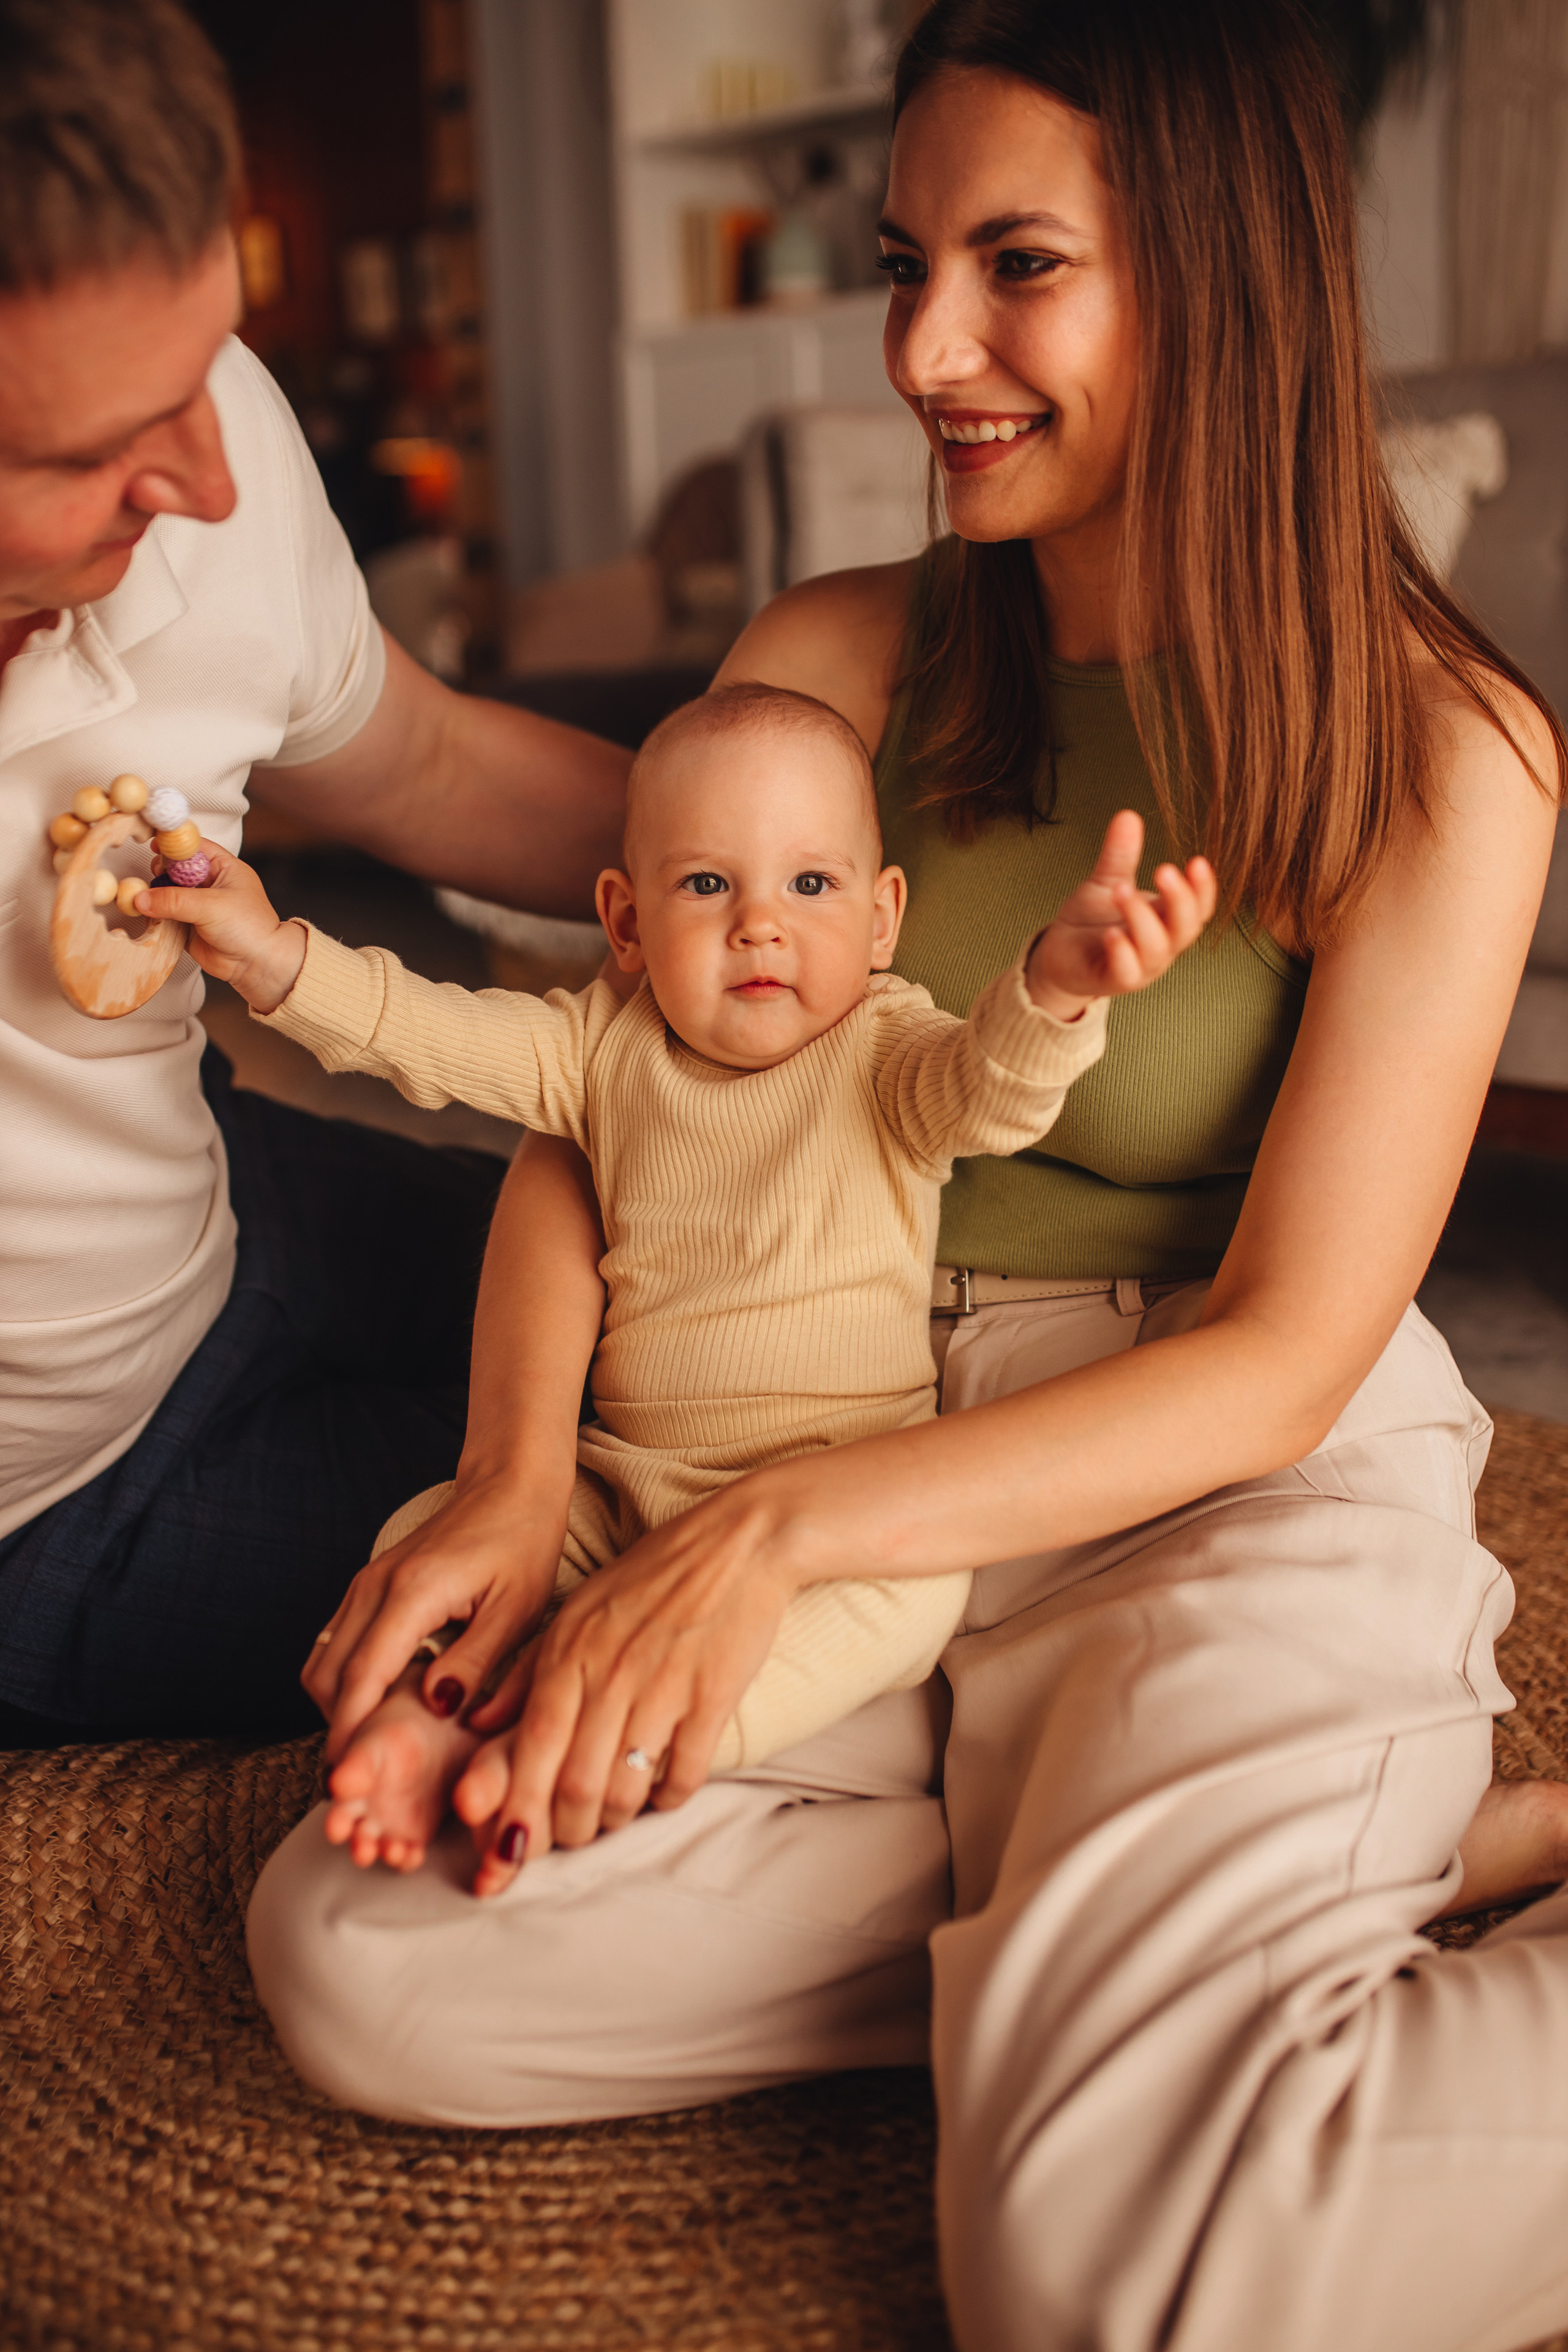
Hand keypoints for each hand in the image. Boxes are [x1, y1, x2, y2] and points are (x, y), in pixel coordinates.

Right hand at [133, 843, 305, 1011]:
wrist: (256, 964)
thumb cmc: (250, 928)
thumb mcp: (211, 906)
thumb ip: (174, 900)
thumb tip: (142, 898)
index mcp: (223, 868)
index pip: (194, 847)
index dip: (174, 845)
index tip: (155, 847)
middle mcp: (210, 884)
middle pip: (176, 869)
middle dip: (161, 872)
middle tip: (154, 878)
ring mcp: (198, 905)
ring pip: (168, 893)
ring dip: (156, 896)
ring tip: (146, 900)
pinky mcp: (189, 925)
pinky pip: (166, 915)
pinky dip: (156, 915)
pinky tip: (149, 915)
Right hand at [304, 1469, 565, 1762]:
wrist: (509, 1487)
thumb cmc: (521, 1546)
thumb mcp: (515, 1609)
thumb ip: (475, 1659)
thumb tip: (436, 1707)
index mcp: (412, 1592)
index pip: (363, 1676)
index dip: (351, 1732)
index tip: (350, 1776)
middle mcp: (375, 1586)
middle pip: (327, 1674)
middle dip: (338, 1726)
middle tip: (365, 1771)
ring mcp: (365, 1583)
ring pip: (323, 1660)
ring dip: (338, 1704)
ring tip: (375, 1742)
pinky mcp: (367, 1586)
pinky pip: (335, 1643)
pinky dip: (344, 1680)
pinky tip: (382, 1702)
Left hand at [450, 1480, 797, 1891]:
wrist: (738, 1542)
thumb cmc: (650, 1578)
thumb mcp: (576, 1612)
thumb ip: (526, 1670)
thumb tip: (478, 1723)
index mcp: (570, 1651)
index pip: (532, 1749)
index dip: (518, 1809)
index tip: (512, 1845)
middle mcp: (610, 1672)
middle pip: (574, 1784)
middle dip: (566, 1829)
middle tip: (571, 1835)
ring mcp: (663, 1686)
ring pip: (625, 1789)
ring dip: (615, 1819)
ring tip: (614, 1815)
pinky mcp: (713, 1696)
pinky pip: (683, 1775)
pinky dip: (668, 1798)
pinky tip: (662, 1791)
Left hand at [1025, 810, 1215, 1019]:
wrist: (1059, 956)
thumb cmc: (1091, 921)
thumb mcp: (1107, 882)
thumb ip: (1120, 855)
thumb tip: (1128, 814)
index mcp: (1166, 920)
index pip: (1198, 907)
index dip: (1203, 889)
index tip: (1197, 862)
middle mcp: (1161, 946)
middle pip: (1186, 928)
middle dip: (1180, 900)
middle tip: (1164, 870)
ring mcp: (1140, 967)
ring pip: (1156, 948)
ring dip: (1142, 919)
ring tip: (1121, 892)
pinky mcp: (1113, 981)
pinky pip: (1127, 972)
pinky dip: (1122, 952)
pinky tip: (1112, 933)